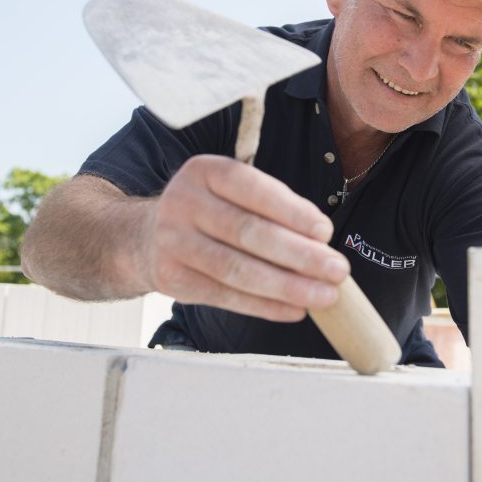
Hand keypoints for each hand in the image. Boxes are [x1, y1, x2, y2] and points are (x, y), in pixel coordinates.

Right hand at [134, 155, 349, 321]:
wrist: (144, 238)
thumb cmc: (208, 212)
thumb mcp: (230, 191)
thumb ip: (270, 207)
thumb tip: (321, 242)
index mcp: (205, 171)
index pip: (253, 189)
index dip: (292, 212)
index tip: (326, 232)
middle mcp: (183, 202)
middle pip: (248, 233)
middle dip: (299, 255)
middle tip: (337, 270)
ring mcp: (172, 242)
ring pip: (237, 269)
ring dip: (287, 286)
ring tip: (324, 296)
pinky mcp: (171, 279)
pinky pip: (225, 296)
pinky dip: (264, 306)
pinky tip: (293, 309)